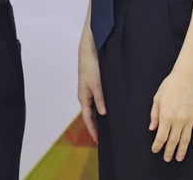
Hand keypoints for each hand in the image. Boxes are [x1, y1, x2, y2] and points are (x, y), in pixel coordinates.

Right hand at [77, 28, 105, 142]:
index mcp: (83, 97)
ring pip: (94, 109)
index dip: (92, 130)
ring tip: (108, 129)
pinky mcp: (94, 87)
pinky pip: (97, 102)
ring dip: (99, 119)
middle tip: (104, 139)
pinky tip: (109, 112)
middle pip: (90, 115)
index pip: (87, 118)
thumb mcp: (97, 84)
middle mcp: (85, 96)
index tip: (98, 141)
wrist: (89, 51)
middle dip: (96, 127)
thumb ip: (100, 99)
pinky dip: (101, 109)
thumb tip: (103, 114)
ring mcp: (89, 92)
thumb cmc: (91, 67)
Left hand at [150, 67, 192, 161]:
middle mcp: (178, 120)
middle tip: (167, 159)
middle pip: (173, 140)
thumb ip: (154, 115)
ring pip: (186, 139)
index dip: (158, 145)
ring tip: (179, 158)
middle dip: (169, 151)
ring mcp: (190, 119)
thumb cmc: (170, 86)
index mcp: (166, 116)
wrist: (187, 77)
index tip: (155, 150)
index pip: (161, 136)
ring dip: (182, 150)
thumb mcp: (157, 99)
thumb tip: (152, 129)